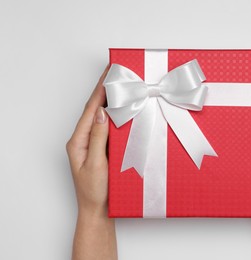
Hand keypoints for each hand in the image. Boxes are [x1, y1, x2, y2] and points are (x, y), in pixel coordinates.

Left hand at [66, 65, 109, 214]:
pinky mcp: (103, 149)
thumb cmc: (94, 192)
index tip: (108, 75)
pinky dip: (116, 116)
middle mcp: (84, 140)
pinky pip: (109, 128)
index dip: (99, 91)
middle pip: (94, 110)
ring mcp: (93, 144)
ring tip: (120, 85)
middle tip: (115, 73)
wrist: (98, 211)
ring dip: (110, 100)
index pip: (90, 111)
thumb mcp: (95, 165)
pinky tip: (123, 109)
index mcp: (78, 142)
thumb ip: (98, 139)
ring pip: (102, 117)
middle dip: (104, 90)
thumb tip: (102, 114)